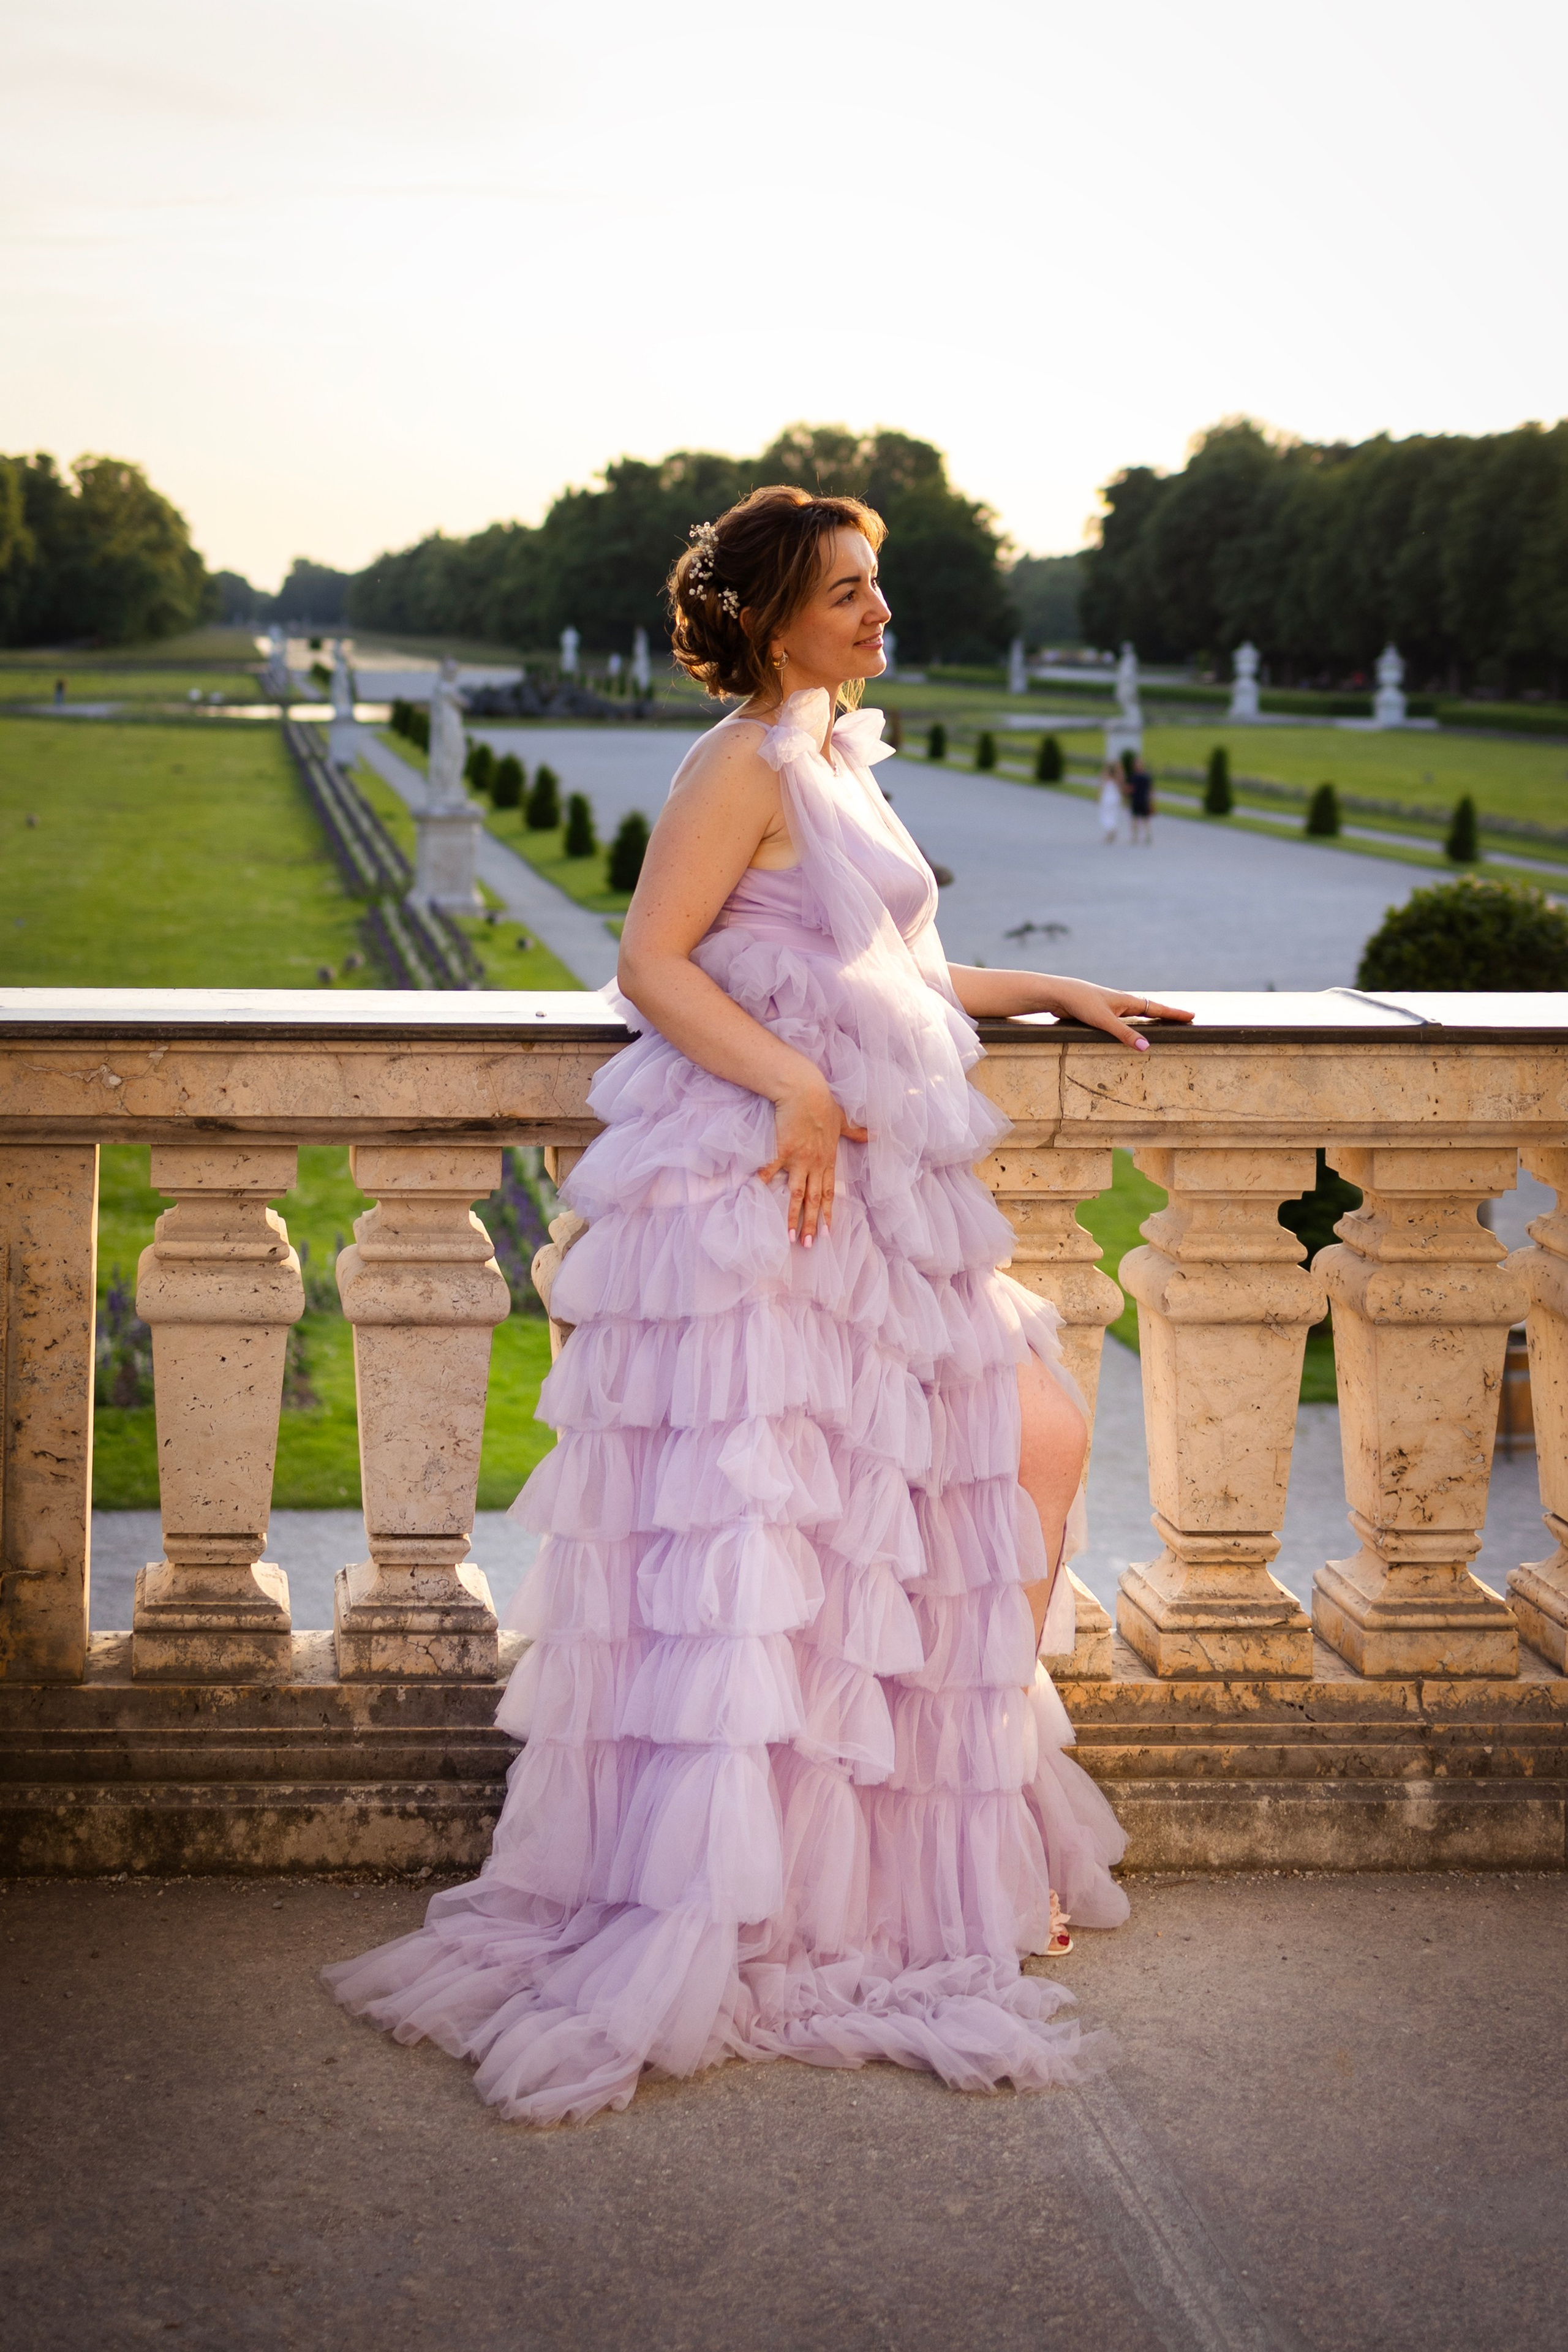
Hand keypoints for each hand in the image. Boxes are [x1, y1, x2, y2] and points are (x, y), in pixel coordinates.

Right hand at [756, 1075, 868, 1244]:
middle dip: (811, 1224)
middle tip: (807, 1245)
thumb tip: (876, 1133)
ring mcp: (798, 1160)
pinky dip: (764, 1183)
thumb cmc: (824, 1104)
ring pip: (796, 1194)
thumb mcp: (844, 1120)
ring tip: (790, 1236)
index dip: (827, 1213)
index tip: (826, 1232)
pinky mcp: (782, 1151)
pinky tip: (756, 1196)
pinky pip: (771, 1171)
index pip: (828, 1192)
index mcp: (828, 1160)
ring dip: (793, 1217)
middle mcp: (814, 1164)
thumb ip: (857, 1132)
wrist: (806, 1091)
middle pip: (812, 1200)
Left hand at [1040, 980, 1193, 1050]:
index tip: (1191, 1015)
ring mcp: (1111, 1007)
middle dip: (1166, 1015)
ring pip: (1136, 1013)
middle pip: (1150, 1009)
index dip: (1173, 1014)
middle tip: (1183, 1018)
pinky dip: (1132, 1023)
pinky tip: (1130, 1027)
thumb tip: (1146, 1047)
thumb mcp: (1105, 1021)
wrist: (1058, 994)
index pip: (1156, 1008)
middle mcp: (1122, 1003)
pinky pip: (1122, 1019)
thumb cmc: (1081, 1003)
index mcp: (1127, 1001)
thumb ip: (1125, 1034)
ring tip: (1162, 1022)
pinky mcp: (1100, 1013)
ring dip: (1150, 1018)